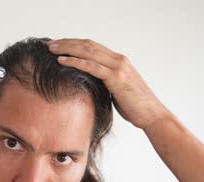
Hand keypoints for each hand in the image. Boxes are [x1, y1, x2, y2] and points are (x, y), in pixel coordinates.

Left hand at [47, 38, 170, 128]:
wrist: (152, 115)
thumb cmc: (135, 106)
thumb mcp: (117, 91)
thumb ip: (105, 83)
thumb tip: (89, 86)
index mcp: (118, 61)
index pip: (92, 47)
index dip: (75, 44)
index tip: (60, 45)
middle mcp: (118, 60)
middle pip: (88, 45)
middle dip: (68, 43)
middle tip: (51, 44)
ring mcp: (118, 67)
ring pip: (88, 52)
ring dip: (67, 49)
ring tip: (51, 49)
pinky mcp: (116, 78)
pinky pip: (91, 66)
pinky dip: (74, 62)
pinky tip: (61, 61)